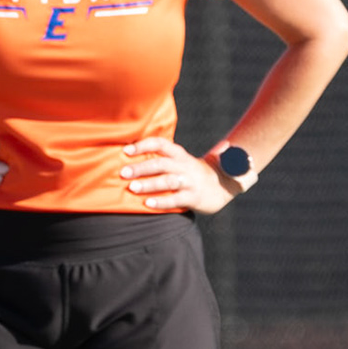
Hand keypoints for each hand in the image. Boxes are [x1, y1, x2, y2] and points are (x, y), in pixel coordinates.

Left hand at [120, 137, 236, 213]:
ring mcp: (190, 182)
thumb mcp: (182, 160)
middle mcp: (185, 166)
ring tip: (132, 187)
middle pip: (161, 163)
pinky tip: (147, 204)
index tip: (126, 150)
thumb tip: (132, 150)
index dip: (143, 145)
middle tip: (123, 172)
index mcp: (180, 154)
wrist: (225, 185)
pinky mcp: (194, 198)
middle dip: (141, 167)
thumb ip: (163, 156)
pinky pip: (176, 200)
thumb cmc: (193, 172)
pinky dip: (161, 202)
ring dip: (149, 184)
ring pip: (168, 181)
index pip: (160, 144)